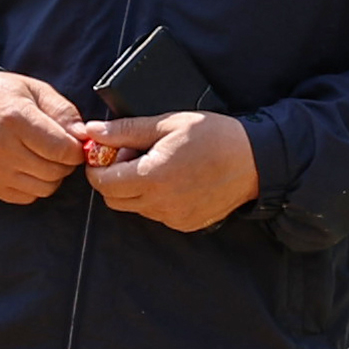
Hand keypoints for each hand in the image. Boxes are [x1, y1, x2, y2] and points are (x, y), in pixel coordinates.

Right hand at [0, 71, 94, 204]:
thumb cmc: (2, 96)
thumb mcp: (35, 90)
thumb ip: (63, 111)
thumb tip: (83, 136)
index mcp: (15, 119)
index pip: (63, 150)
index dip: (76, 149)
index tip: (73, 142)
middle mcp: (0, 147)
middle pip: (55, 172)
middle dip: (64, 162)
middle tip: (57, 149)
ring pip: (43, 188)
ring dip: (50, 176)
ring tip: (41, 157)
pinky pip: (26, 196)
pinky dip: (32, 185)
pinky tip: (24, 166)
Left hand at [82, 108, 260, 233]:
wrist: (256, 161)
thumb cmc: (213, 136)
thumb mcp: (167, 123)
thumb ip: (125, 130)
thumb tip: (92, 131)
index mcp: (151, 178)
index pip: (103, 184)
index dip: (98, 167)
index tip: (107, 152)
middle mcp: (160, 204)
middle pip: (114, 200)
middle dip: (113, 179)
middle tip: (132, 156)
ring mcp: (174, 218)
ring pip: (135, 208)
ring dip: (135, 189)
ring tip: (158, 165)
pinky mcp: (186, 224)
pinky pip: (157, 214)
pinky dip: (155, 199)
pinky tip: (174, 179)